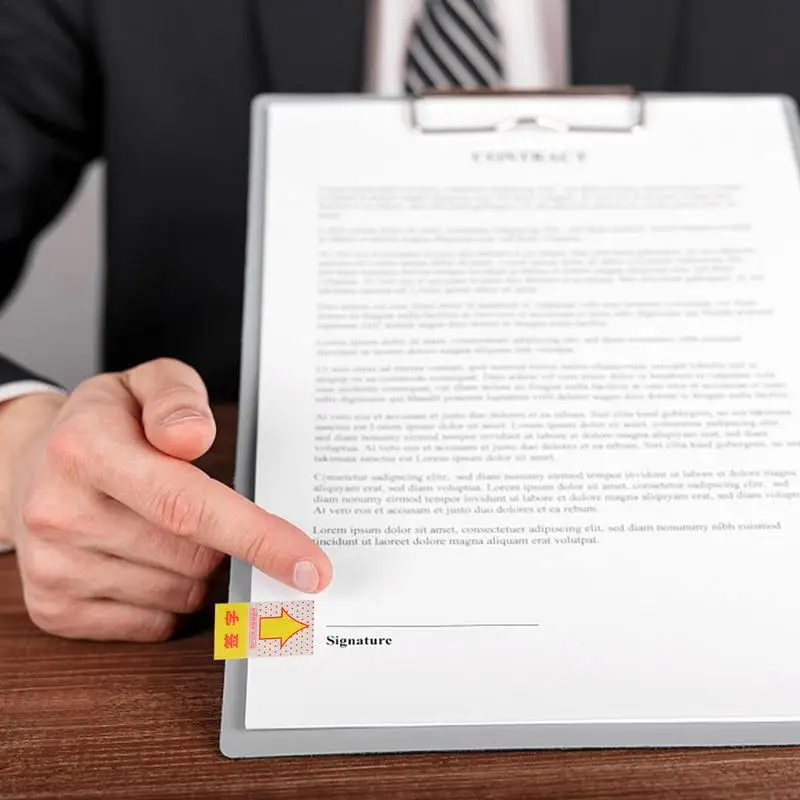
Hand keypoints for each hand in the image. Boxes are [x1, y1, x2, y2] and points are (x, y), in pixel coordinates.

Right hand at [0, 359, 331, 641]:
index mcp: (87, 450)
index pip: (187, 505)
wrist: (29, 470)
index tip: (312, 568)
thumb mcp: (144, 384)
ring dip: (198, 570)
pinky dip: (171, 599)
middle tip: (202, 508)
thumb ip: (178, 400)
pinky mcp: (55, 612)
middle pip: (197, 557)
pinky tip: (145, 561)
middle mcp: (61, 513)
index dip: (258, 538)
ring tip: (163, 529)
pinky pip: (156, 625)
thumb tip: (194, 437)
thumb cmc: (104, 426)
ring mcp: (54, 569)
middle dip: (223, 540)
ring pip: (183, 596)